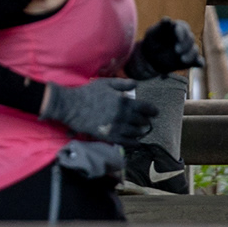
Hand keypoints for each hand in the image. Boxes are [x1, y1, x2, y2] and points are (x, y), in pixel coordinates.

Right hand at [39, 78, 156, 144]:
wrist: (72, 106)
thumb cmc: (88, 92)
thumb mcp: (106, 83)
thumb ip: (123, 84)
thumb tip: (136, 84)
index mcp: (124, 102)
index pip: (145, 108)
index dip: (152, 110)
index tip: (155, 112)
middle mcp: (124, 116)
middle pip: (142, 121)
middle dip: (145, 121)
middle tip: (146, 121)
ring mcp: (117, 127)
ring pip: (135, 132)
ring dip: (140, 131)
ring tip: (140, 131)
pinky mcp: (110, 136)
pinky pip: (126, 142)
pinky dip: (133, 143)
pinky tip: (136, 142)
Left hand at [126, 18, 204, 79]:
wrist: (151, 58)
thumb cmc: (152, 42)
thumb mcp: (153, 34)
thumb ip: (161, 27)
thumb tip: (167, 19)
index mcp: (177, 28)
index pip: (183, 27)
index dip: (182, 32)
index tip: (178, 38)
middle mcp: (185, 37)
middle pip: (190, 38)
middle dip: (185, 44)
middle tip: (176, 50)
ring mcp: (188, 49)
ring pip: (194, 50)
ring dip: (190, 55)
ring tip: (182, 59)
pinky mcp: (191, 60)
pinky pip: (199, 61)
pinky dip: (199, 62)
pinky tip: (199, 64)